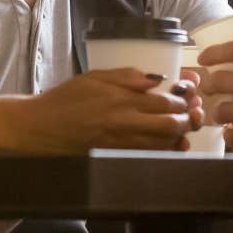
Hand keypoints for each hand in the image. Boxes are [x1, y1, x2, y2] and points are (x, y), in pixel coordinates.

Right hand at [0, 69, 193, 152]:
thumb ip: (126, 76)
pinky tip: (170, 144)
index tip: (189, 90)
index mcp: (120, 100)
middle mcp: (124, 123)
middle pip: (170, 124)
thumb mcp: (94, 77)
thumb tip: (156, 78)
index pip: (163, 100)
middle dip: (188, 117)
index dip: (183, 96)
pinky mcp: (116, 156)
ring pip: (163, 143)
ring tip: (186, 126)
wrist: (39, 128)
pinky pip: (149, 156)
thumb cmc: (65, 100)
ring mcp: (121, 143)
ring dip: (180, 135)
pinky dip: (165, 150)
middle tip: (193, 110)